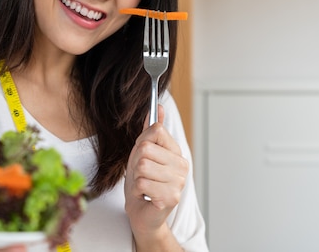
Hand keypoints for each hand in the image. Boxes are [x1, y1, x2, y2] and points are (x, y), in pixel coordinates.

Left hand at [124, 105, 188, 239]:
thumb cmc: (142, 182)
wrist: (142, 212)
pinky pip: (142, 182)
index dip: (141, 143)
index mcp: (176, 151)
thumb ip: (150, 131)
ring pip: (143, 166)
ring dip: (136, 178)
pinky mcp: (171, 197)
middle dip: (136, 163)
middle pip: (145, 149)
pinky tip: (146, 196)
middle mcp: (182, 165)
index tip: (143, 156)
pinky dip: (138, 190)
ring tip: (144, 185)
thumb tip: (158, 106)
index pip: (156, 131)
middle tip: (141, 175)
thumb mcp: (142, 152)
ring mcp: (179, 182)